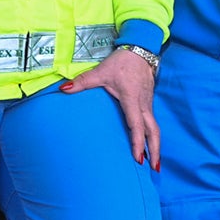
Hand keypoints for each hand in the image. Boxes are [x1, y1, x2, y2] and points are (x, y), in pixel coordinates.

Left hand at [61, 49, 160, 168]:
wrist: (140, 50)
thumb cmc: (121, 63)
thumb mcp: (101, 72)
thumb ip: (82, 82)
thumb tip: (63, 89)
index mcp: (132, 99)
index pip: (136, 125)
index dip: (138, 142)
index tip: (139, 158)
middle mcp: (143, 104)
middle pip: (153, 131)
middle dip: (155, 150)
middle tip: (153, 168)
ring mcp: (148, 104)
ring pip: (155, 128)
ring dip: (156, 146)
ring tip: (155, 163)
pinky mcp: (149, 103)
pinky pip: (153, 123)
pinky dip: (153, 136)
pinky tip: (150, 145)